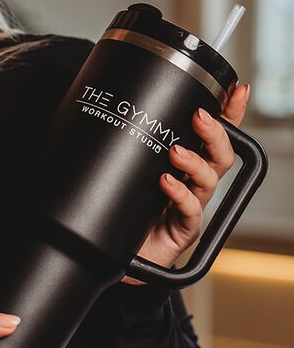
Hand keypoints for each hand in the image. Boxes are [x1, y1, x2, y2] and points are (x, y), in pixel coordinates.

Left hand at [121, 83, 250, 282]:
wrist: (114, 257)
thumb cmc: (122, 212)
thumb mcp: (124, 171)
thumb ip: (128, 146)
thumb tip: (112, 105)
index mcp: (182, 166)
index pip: (212, 135)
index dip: (228, 113)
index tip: (236, 90)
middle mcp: (192, 184)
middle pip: (219, 155)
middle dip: (216, 132)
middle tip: (199, 116)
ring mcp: (190, 207)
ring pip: (209, 180)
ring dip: (195, 162)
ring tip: (175, 153)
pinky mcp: (183, 231)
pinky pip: (190, 211)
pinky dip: (179, 195)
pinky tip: (165, 183)